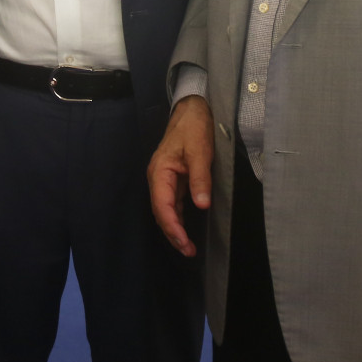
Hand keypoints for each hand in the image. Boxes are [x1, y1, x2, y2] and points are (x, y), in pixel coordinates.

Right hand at [147, 95, 213, 257]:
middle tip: (189, 251)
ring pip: (166, 210)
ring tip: (188, 247)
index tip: (184, 244)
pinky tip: (187, 228)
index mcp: (160, 172)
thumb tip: (202, 205)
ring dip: (175, 229)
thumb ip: (200, 178)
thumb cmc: (194, 127)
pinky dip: (179, 218)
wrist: (192, 109)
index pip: (162, 206)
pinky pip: (173, 203)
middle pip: (161, 212)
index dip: (172, 227)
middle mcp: (158, 178)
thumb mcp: (200, 151)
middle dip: (173, 233)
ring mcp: (165, 179)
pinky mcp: (174, 179)